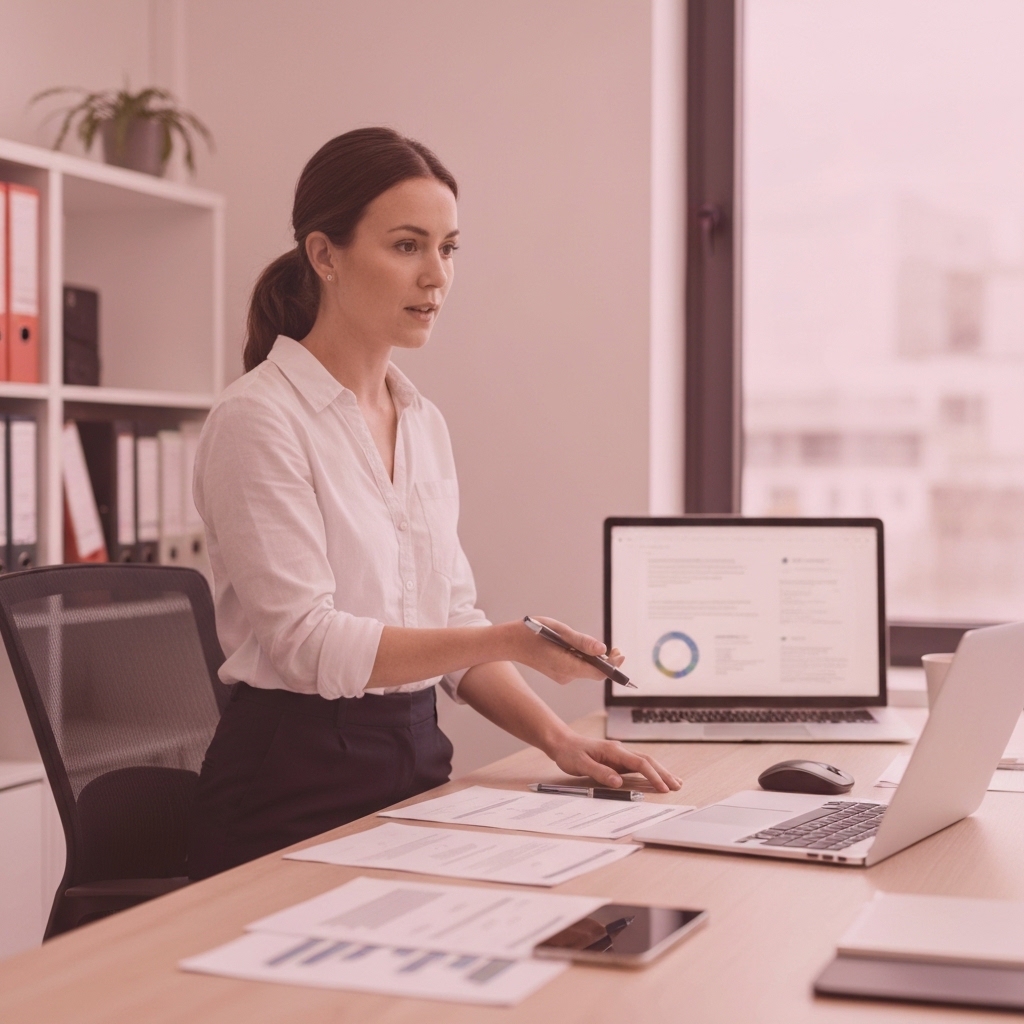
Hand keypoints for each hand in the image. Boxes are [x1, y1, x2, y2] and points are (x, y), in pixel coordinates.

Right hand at [513, 616, 623, 685]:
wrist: (510, 641)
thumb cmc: (533, 632)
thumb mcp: (560, 631)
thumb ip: (582, 642)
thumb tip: (603, 650)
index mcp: (566, 666)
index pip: (598, 672)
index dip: (613, 666)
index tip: (620, 653)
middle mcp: (565, 676)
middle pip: (594, 672)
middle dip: (606, 661)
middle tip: (615, 648)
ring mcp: (561, 676)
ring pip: (585, 669)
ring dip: (593, 658)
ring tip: (593, 645)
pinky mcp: (559, 673)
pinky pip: (577, 667)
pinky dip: (582, 658)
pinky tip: (576, 647)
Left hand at [546, 732, 680, 792]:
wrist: (563, 743)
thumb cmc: (570, 753)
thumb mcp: (581, 764)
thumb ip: (600, 772)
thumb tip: (618, 781)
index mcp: (613, 751)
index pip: (639, 763)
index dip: (653, 776)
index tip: (663, 787)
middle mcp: (620, 751)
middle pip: (648, 761)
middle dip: (664, 773)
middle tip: (677, 786)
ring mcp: (620, 755)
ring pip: (645, 762)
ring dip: (660, 772)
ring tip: (676, 782)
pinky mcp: (617, 759)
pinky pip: (638, 765)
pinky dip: (650, 771)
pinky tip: (657, 777)